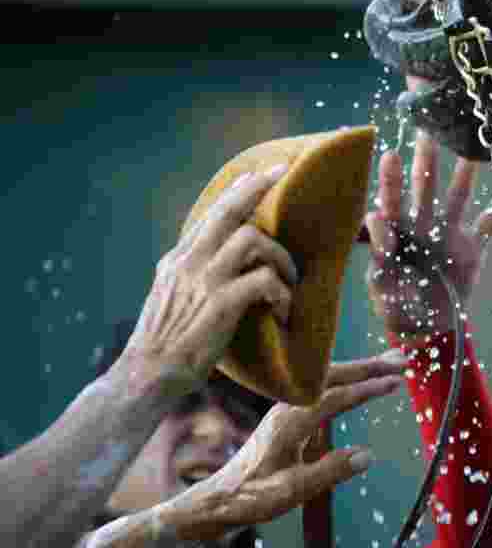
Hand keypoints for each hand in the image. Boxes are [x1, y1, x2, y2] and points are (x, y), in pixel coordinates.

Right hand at [119, 164, 299, 394]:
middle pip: (229, 210)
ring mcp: (204, 280)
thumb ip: (194, 276)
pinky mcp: (220, 303)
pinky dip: (281, 293)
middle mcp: (189, 262)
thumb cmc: (167, 344)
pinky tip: (282, 311)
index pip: (212, 214)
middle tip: (282, 171)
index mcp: (178, 259)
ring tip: (289, 285)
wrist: (147, 375)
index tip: (259, 175)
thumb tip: (223, 264)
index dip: (238, 191)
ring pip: (252, 239)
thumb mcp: (174, 298)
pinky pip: (263, 280)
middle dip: (258, 187)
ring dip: (281, 259)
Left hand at [164, 351, 407, 538]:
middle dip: (369, 366)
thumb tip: (368, 455)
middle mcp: (289, 406)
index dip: (368, 388)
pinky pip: (322, 386)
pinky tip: (357, 378)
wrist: (221, 497)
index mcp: (291, 421)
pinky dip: (345, 378)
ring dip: (359, 368)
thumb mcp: (292, 491)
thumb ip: (329, 471)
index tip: (396, 381)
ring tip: (388, 361)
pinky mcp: (288, 413)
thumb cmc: (253, 496)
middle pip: (334, 376)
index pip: (337, 396)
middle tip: (401, 358)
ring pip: (328, 378)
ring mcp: (287, 407)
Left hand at [363, 131, 491, 342]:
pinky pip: (486, 229)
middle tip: (426, 134)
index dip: (391, 179)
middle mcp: (423, 226)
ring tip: (471, 155)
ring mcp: (449, 235)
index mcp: (398, 233)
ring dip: (464, 177)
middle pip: (424, 189)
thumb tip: (373, 216)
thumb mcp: (382, 286)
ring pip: (457, 199)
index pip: (392, 201)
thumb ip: (379, 254)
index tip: (390, 156)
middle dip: (425, 162)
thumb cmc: (396, 305)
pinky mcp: (472, 250)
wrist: (426, 327)